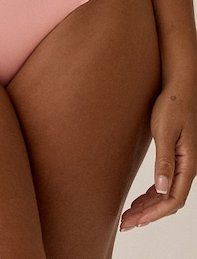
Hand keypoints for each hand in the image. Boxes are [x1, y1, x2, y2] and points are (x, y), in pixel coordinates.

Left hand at [120, 85, 196, 230]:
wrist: (177, 89)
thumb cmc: (172, 107)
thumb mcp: (164, 132)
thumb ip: (164, 160)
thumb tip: (163, 189)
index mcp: (188, 164)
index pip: (173, 199)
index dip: (154, 213)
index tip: (135, 221)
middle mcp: (187, 167)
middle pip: (168, 201)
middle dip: (147, 215)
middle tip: (125, 224)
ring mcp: (181, 163)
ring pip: (165, 194)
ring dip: (148, 207)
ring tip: (128, 216)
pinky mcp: (174, 156)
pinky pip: (164, 183)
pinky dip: (151, 195)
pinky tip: (138, 200)